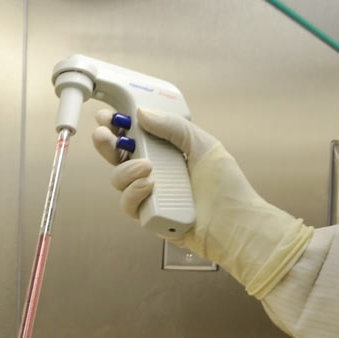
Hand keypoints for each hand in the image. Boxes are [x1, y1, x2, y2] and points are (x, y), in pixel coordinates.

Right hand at [91, 106, 312, 298]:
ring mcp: (150, 195)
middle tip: (104, 135)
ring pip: (119, 180)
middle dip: (106, 144)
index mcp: (167, 153)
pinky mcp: (147, 217)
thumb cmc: (226, 187)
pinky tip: (150, 186)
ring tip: (147, 167)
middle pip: (118, 157)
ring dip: (126, 170)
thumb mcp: (203, 145)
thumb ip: (173, 126)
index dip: (118, 126)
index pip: (136, 136)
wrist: (233, 224)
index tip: (107, 116)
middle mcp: (155, 173)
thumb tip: (142, 114)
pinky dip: (135, 193)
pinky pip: (128, 204)